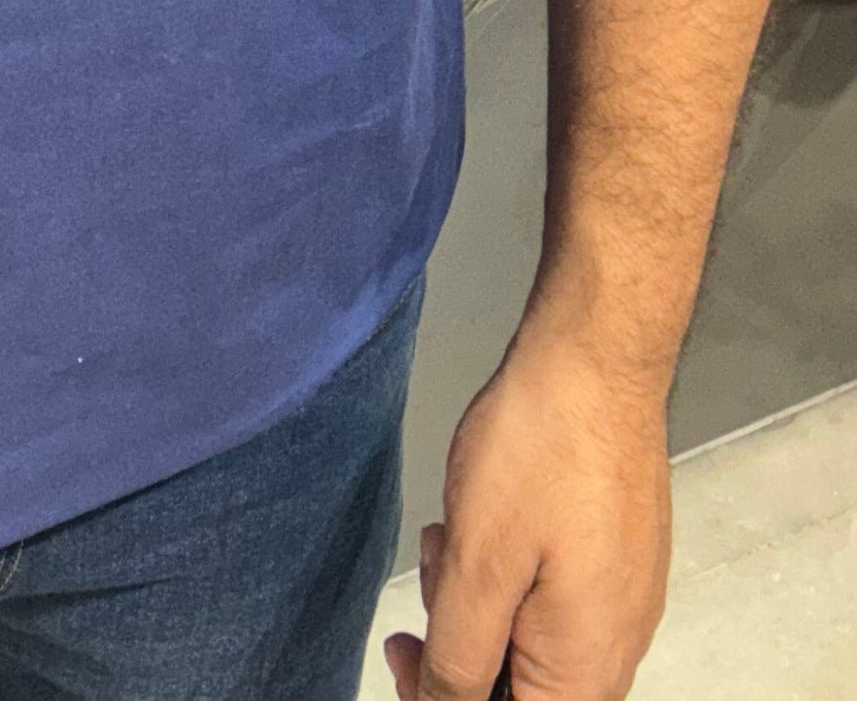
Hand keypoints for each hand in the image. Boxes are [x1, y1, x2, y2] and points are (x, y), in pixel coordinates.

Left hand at [384, 322, 671, 700]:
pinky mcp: (617, 561)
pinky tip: (484, 520)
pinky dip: (507, 573)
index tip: (409, 655)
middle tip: (434, 573)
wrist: (597, 362)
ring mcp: (621, 602)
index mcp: (585, 672)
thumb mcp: (477, 568)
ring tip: (453, 534)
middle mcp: (614, 650)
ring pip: (530, 640)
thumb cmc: (541, 453)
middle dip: (460, 645)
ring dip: (478, 600)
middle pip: (521, 688)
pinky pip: (553, 599)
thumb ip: (458, 660)